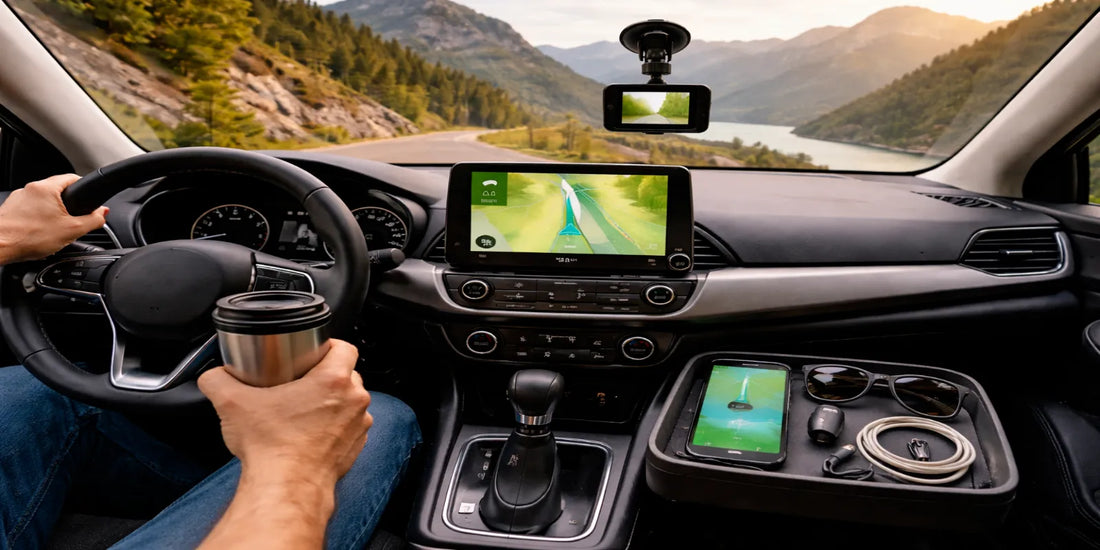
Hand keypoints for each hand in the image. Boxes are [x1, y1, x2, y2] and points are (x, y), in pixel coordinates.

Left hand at [0, 174, 108, 263]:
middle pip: (57, 191)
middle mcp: (30, 189)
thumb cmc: (27, 237)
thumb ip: (92, 220)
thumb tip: (102, 213)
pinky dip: (37, 220)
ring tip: (53, 231)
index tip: (88, 198)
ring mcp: (17, 199)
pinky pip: (30, 210)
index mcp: (46, 188)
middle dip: (67, 206)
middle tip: (72, 221)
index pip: (72, 178)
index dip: (84, 188)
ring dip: (51, 213)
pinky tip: (38, 234)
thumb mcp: (72, 231)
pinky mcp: (10, 210)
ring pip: (42, 202)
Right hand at [198, 339, 372, 486]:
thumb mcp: (233, 404)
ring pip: (349, 402)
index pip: (344, 347)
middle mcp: (353, 401)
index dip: (328, 346)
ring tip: (304, 408)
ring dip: (332, 402)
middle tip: (300, 382)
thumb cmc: (271, 448)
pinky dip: (334, 427)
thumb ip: (218, 381)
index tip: (310, 353)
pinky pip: (349, 427)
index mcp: (334, 381)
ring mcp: (358, 426)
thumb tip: (213, 376)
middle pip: (347, 375)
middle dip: (326, 375)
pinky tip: (310, 432)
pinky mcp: (355, 447)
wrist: (286, 488)